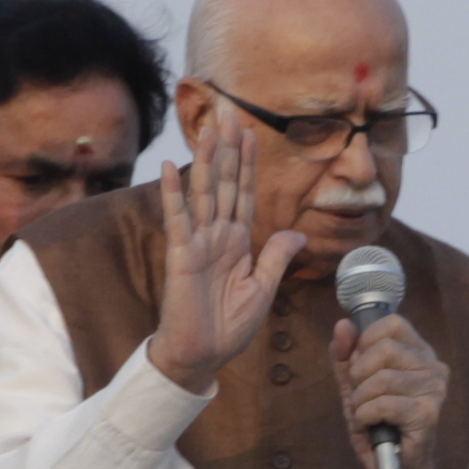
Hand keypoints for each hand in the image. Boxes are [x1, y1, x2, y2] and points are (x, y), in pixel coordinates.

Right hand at [136, 114, 304, 391]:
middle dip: (228, 149)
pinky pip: (179, 219)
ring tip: (207, 128)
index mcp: (238, 242)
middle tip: (229, 113)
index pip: (244, 193)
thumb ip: (276, 258)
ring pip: (204, 193)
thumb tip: (298, 233)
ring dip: (205, 160)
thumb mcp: (263, 290)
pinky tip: (170, 168)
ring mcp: (198, 243)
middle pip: (224, 183)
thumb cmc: (228, 327)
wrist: (202, 355)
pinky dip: (174, 194)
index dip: (248, 164)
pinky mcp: (182, 256)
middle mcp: (217, 236)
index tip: (251, 133)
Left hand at [335, 307, 454, 468]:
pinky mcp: (428, 413)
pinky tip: (373, 425)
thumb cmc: (379, 424)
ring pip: (380, 378)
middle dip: (359, 375)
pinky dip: (366, 416)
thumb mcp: (355, 386)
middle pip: (383, 349)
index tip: (360, 367)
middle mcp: (433, 366)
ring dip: (360, 400)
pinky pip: (382, 404)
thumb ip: (345, 356)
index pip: (392, 324)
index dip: (365, 342)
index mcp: (419, 352)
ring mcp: (434, 389)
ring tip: (366, 415)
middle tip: (361, 397)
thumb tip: (342, 325)